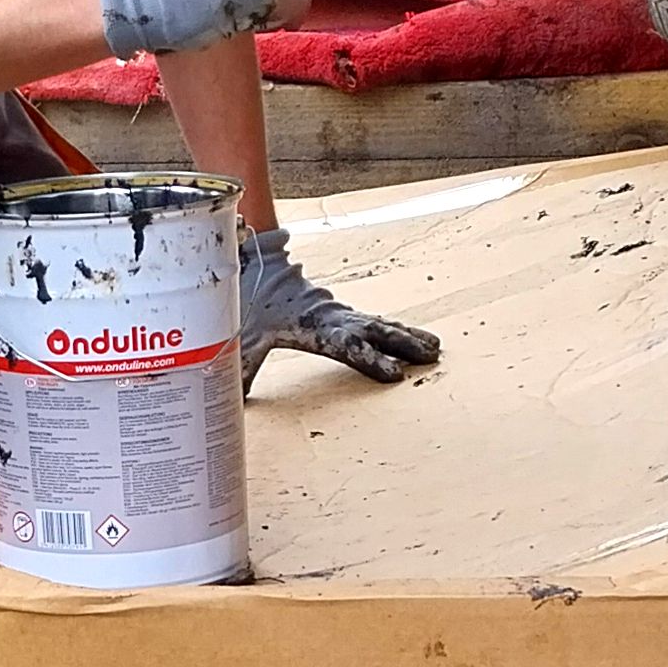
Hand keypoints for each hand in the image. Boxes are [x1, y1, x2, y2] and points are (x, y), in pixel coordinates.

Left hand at [239, 226, 441, 386]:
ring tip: (435, 349)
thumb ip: (241, 369)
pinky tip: (414, 338)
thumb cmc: (250, 303)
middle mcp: (333, 318)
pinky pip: (374, 322)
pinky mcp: (342, 313)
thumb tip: (232, 404)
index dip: (371, 360)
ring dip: (407, 337)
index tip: (395, 374)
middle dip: (403, 345)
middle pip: (374, 331)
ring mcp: (340, 314)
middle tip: (431, 357)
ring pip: (380, 325)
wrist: (257, 262)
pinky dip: (397, 330)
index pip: (347, 346)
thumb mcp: (243, 337)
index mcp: (313, 326)